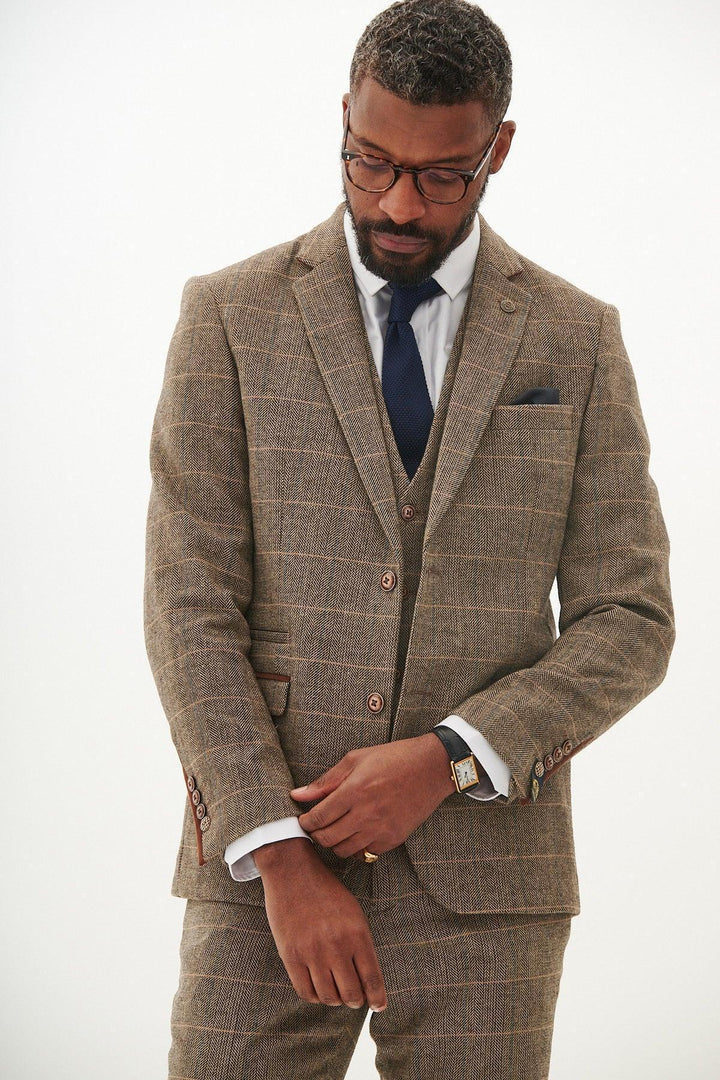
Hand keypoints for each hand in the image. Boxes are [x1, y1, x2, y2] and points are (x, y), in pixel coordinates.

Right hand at [255, 837, 386, 1010]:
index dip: (377, 998)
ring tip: (336, 992)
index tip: (378, 1007)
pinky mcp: (291, 956)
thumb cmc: (326, 892)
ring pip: (329, 997)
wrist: (293, 873)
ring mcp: (312, 952)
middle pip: (351, 994)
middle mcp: (336, 946)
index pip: (372, 979)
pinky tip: (318, 987)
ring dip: (335, 1000)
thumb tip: (368, 981)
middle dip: (355, 1001)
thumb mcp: (353, 913)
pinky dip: (315, 996)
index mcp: (357, 933)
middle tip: (354, 998)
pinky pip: (306, 992)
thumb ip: (361, 944)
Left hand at [290, 734, 455, 858]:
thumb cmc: (393, 758)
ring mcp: (381, 828)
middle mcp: (366, 813)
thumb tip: (298, 795)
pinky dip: (356, 848)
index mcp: (354, 790)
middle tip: (315, 827)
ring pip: (344, 850)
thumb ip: (325, 781)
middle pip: (327, 838)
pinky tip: (355, 834)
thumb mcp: (355, 759)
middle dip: (315, 835)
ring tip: (334, 831)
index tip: (302, 819)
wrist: (431, 768)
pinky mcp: (393, 839)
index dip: (305, 822)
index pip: (318, 817)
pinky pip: (366, 854)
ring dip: (334, 843)